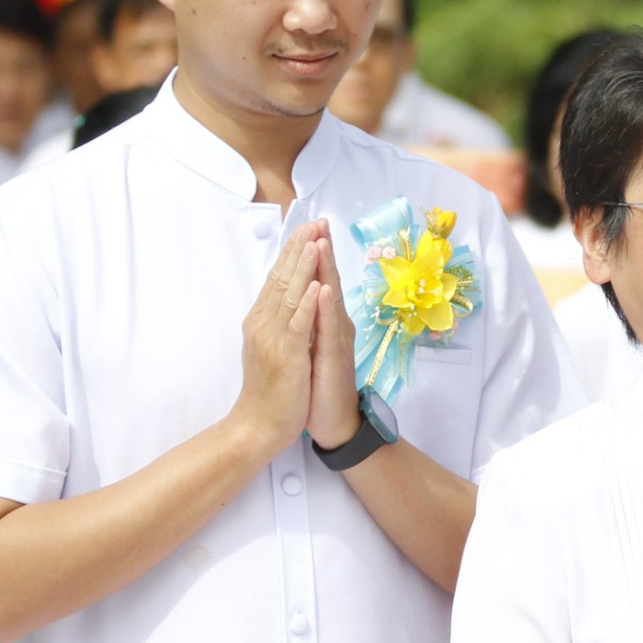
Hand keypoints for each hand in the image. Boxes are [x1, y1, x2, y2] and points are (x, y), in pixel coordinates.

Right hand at [230, 225, 322, 458]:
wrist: (257, 427)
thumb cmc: (269, 390)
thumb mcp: (273, 348)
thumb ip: (279, 323)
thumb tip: (290, 299)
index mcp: (261, 321)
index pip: (276, 279)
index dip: (292, 253)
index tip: (306, 228)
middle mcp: (263, 325)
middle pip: (281, 279)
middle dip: (298, 249)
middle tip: (313, 221)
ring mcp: (273, 339)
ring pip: (289, 295)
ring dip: (303, 266)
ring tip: (316, 240)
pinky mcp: (286, 357)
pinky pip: (298, 325)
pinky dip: (308, 303)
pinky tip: (318, 285)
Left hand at [303, 222, 365, 449]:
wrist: (333, 422)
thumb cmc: (320, 385)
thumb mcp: (312, 346)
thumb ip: (312, 320)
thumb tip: (305, 296)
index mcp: (325, 321)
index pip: (319, 280)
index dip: (314, 254)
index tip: (309, 226)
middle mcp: (335, 325)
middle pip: (328, 281)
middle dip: (322, 250)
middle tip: (319, 221)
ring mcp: (337, 340)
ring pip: (331, 299)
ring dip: (326, 269)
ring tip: (322, 241)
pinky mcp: (335, 359)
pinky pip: (329, 330)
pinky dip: (326, 309)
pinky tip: (325, 290)